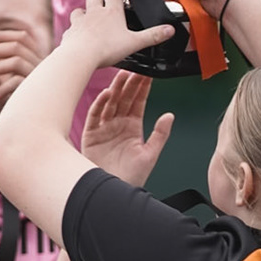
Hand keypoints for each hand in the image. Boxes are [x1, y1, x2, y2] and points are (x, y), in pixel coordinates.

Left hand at [0, 30, 44, 103]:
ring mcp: (42, 78)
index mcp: (38, 58)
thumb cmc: (20, 103)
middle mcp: (43, 65)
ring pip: (16, 61)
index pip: (22, 37)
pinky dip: (4, 87)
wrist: (36, 126)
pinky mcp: (38, 92)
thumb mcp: (6, 85)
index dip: (3, 35)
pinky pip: (18, 82)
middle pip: (17, 46)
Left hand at [61, 0, 173, 68]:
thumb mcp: (134, 43)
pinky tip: (77, 34)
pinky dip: (74, 29)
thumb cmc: (105, 48)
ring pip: (80, 9)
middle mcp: (94, 13)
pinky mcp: (70, 33)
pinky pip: (70, 28)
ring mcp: (80, 22)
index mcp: (111, 12)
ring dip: (84, 9)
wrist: (79, 57)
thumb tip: (169, 30)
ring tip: (88, 13)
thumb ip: (152, 36)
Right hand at [81, 71, 174, 187]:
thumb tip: (170, 116)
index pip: (138, 102)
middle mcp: (117, 125)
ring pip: (110, 103)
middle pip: (124, 99)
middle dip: (129, 83)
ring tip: (121, 75)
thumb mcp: (150, 155)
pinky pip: (95, 116)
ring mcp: (104, 128)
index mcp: (132, 127)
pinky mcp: (91, 135)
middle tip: (135, 68)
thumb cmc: (131, 178)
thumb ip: (160, 134)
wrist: (113, 193)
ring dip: (115, 89)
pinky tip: (106, 94)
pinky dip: (99, 105)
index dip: (143, 88)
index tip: (148, 75)